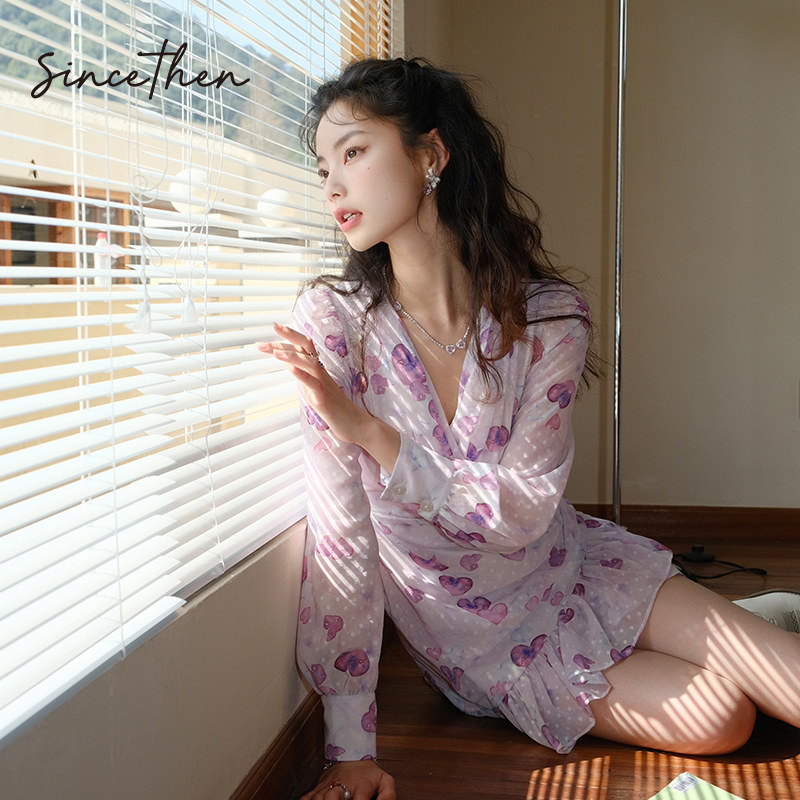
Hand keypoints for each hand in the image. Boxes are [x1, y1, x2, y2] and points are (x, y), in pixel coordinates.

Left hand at [257, 324, 368, 444]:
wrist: (354, 423)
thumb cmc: (334, 407)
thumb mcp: (313, 389)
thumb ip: (303, 375)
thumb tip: (290, 364)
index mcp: (316, 370)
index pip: (301, 348)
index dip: (286, 340)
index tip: (272, 331)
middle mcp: (320, 372)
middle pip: (307, 347)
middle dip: (290, 336)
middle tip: (274, 327)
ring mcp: (323, 384)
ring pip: (309, 363)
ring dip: (291, 356)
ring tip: (274, 352)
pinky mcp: (324, 397)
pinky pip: (313, 383)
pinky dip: (302, 375)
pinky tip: (291, 369)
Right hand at [300, 759, 395, 799]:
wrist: (352, 755)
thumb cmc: (368, 774)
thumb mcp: (384, 780)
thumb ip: (388, 795)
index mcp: (360, 786)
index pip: (360, 799)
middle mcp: (342, 785)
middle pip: (332, 797)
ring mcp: (328, 786)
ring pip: (318, 797)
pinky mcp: (318, 787)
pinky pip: (307, 797)